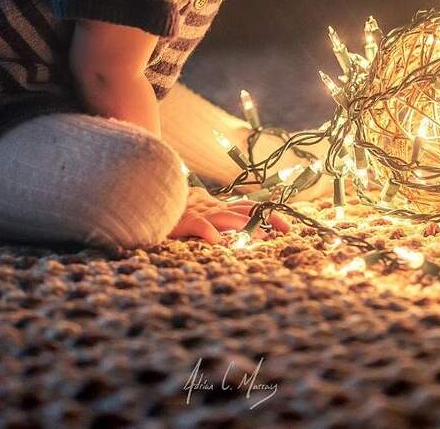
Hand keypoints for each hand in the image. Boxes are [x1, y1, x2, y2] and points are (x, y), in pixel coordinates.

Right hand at [167, 188, 289, 244]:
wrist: (152, 198)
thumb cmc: (178, 210)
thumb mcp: (201, 211)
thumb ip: (217, 216)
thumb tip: (231, 232)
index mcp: (219, 206)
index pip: (249, 208)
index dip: (269, 215)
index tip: (287, 226)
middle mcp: (214, 208)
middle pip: (245, 211)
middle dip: (266, 220)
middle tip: (284, 231)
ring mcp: (201, 214)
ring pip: (227, 218)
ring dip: (246, 226)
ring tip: (262, 236)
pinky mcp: (186, 222)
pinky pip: (200, 227)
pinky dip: (210, 233)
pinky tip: (218, 242)